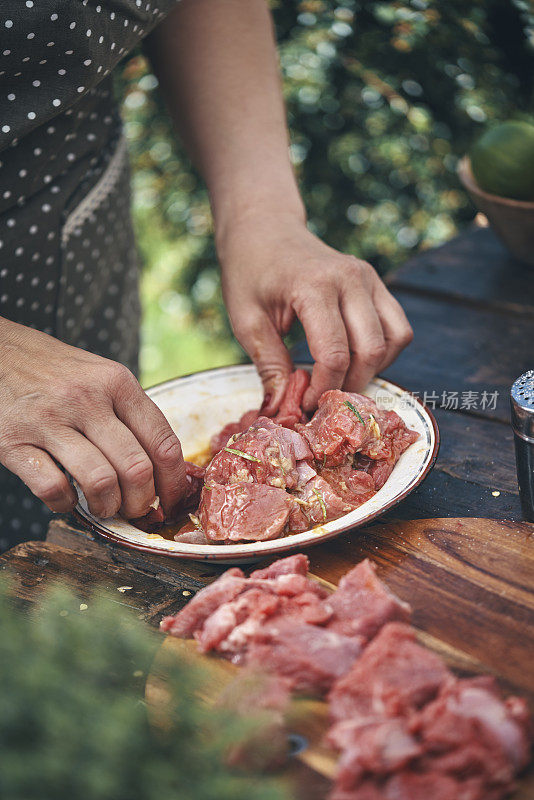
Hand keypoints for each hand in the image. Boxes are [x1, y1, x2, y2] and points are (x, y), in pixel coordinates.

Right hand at [0, 319, 186, 518]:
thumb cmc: (54, 369)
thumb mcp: (100, 374)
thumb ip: (130, 411)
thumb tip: (163, 465)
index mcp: (116, 382)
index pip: (162, 441)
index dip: (174, 481)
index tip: (171, 499)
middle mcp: (86, 399)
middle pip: (136, 467)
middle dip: (142, 502)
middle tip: (135, 509)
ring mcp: (49, 420)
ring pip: (100, 482)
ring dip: (107, 507)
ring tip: (103, 507)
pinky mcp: (13, 441)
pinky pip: (53, 488)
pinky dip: (65, 505)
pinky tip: (66, 498)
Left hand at [218, 213, 412, 412]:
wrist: (265, 230)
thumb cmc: (250, 274)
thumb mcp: (247, 322)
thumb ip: (270, 366)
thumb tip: (281, 411)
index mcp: (314, 287)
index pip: (334, 355)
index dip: (322, 389)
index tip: (305, 404)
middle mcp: (350, 279)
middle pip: (370, 351)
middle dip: (349, 385)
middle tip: (323, 398)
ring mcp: (369, 278)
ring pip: (394, 340)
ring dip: (372, 370)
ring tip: (340, 378)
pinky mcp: (377, 283)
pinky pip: (398, 327)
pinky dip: (383, 352)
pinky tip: (354, 359)